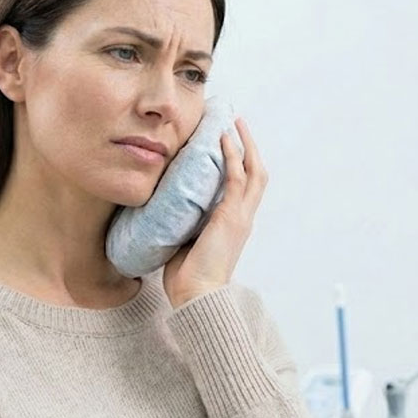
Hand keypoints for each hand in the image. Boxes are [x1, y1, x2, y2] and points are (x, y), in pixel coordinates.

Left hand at [162, 117, 266, 307]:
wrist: (196, 296)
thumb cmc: (187, 276)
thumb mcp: (184, 240)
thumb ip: (182, 222)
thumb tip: (161, 208)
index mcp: (233, 223)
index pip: (244, 185)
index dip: (240, 161)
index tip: (228, 140)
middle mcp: (243, 217)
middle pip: (256, 172)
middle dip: (248, 145)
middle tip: (235, 121)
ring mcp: (240, 216)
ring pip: (253, 170)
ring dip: (245, 143)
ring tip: (233, 121)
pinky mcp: (232, 217)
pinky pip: (236, 178)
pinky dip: (232, 156)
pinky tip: (223, 139)